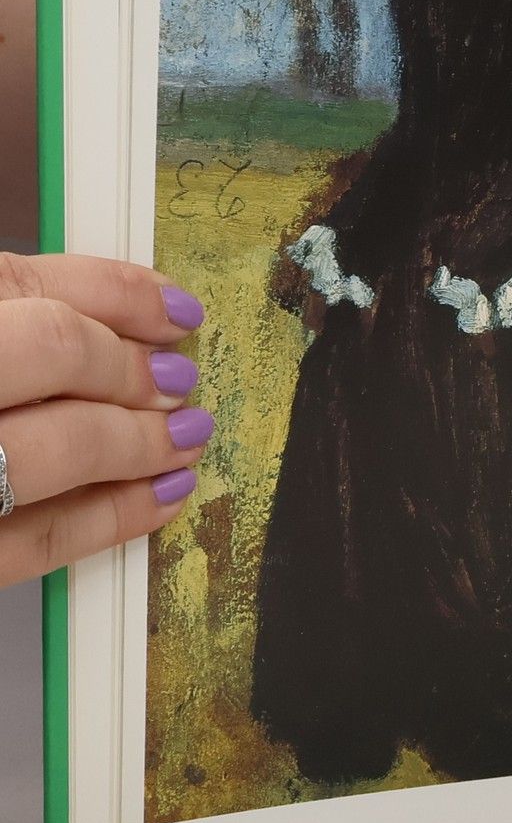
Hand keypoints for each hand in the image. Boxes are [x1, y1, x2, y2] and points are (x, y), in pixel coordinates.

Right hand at [0, 254, 211, 586]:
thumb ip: (16, 323)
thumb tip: (119, 327)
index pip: (25, 283)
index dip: (118, 292)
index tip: (176, 309)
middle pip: (52, 351)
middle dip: (130, 364)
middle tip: (175, 379)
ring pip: (58, 446)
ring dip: (139, 439)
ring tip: (184, 438)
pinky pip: (42, 539)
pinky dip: (115, 518)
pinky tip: (163, 498)